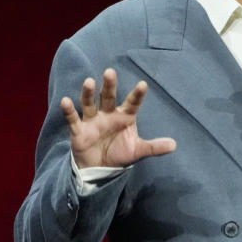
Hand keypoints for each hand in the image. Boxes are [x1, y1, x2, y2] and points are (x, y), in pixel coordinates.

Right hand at [61, 68, 176, 168]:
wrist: (100, 169)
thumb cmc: (119, 154)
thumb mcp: (138, 151)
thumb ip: (154, 147)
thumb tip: (175, 145)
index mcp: (125, 116)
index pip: (132, 103)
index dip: (137, 95)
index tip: (143, 84)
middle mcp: (108, 114)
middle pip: (108, 97)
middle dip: (109, 85)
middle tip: (110, 72)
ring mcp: (93, 121)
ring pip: (90, 104)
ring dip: (89, 93)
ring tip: (89, 81)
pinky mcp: (79, 130)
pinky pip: (73, 119)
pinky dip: (69, 110)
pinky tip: (65, 101)